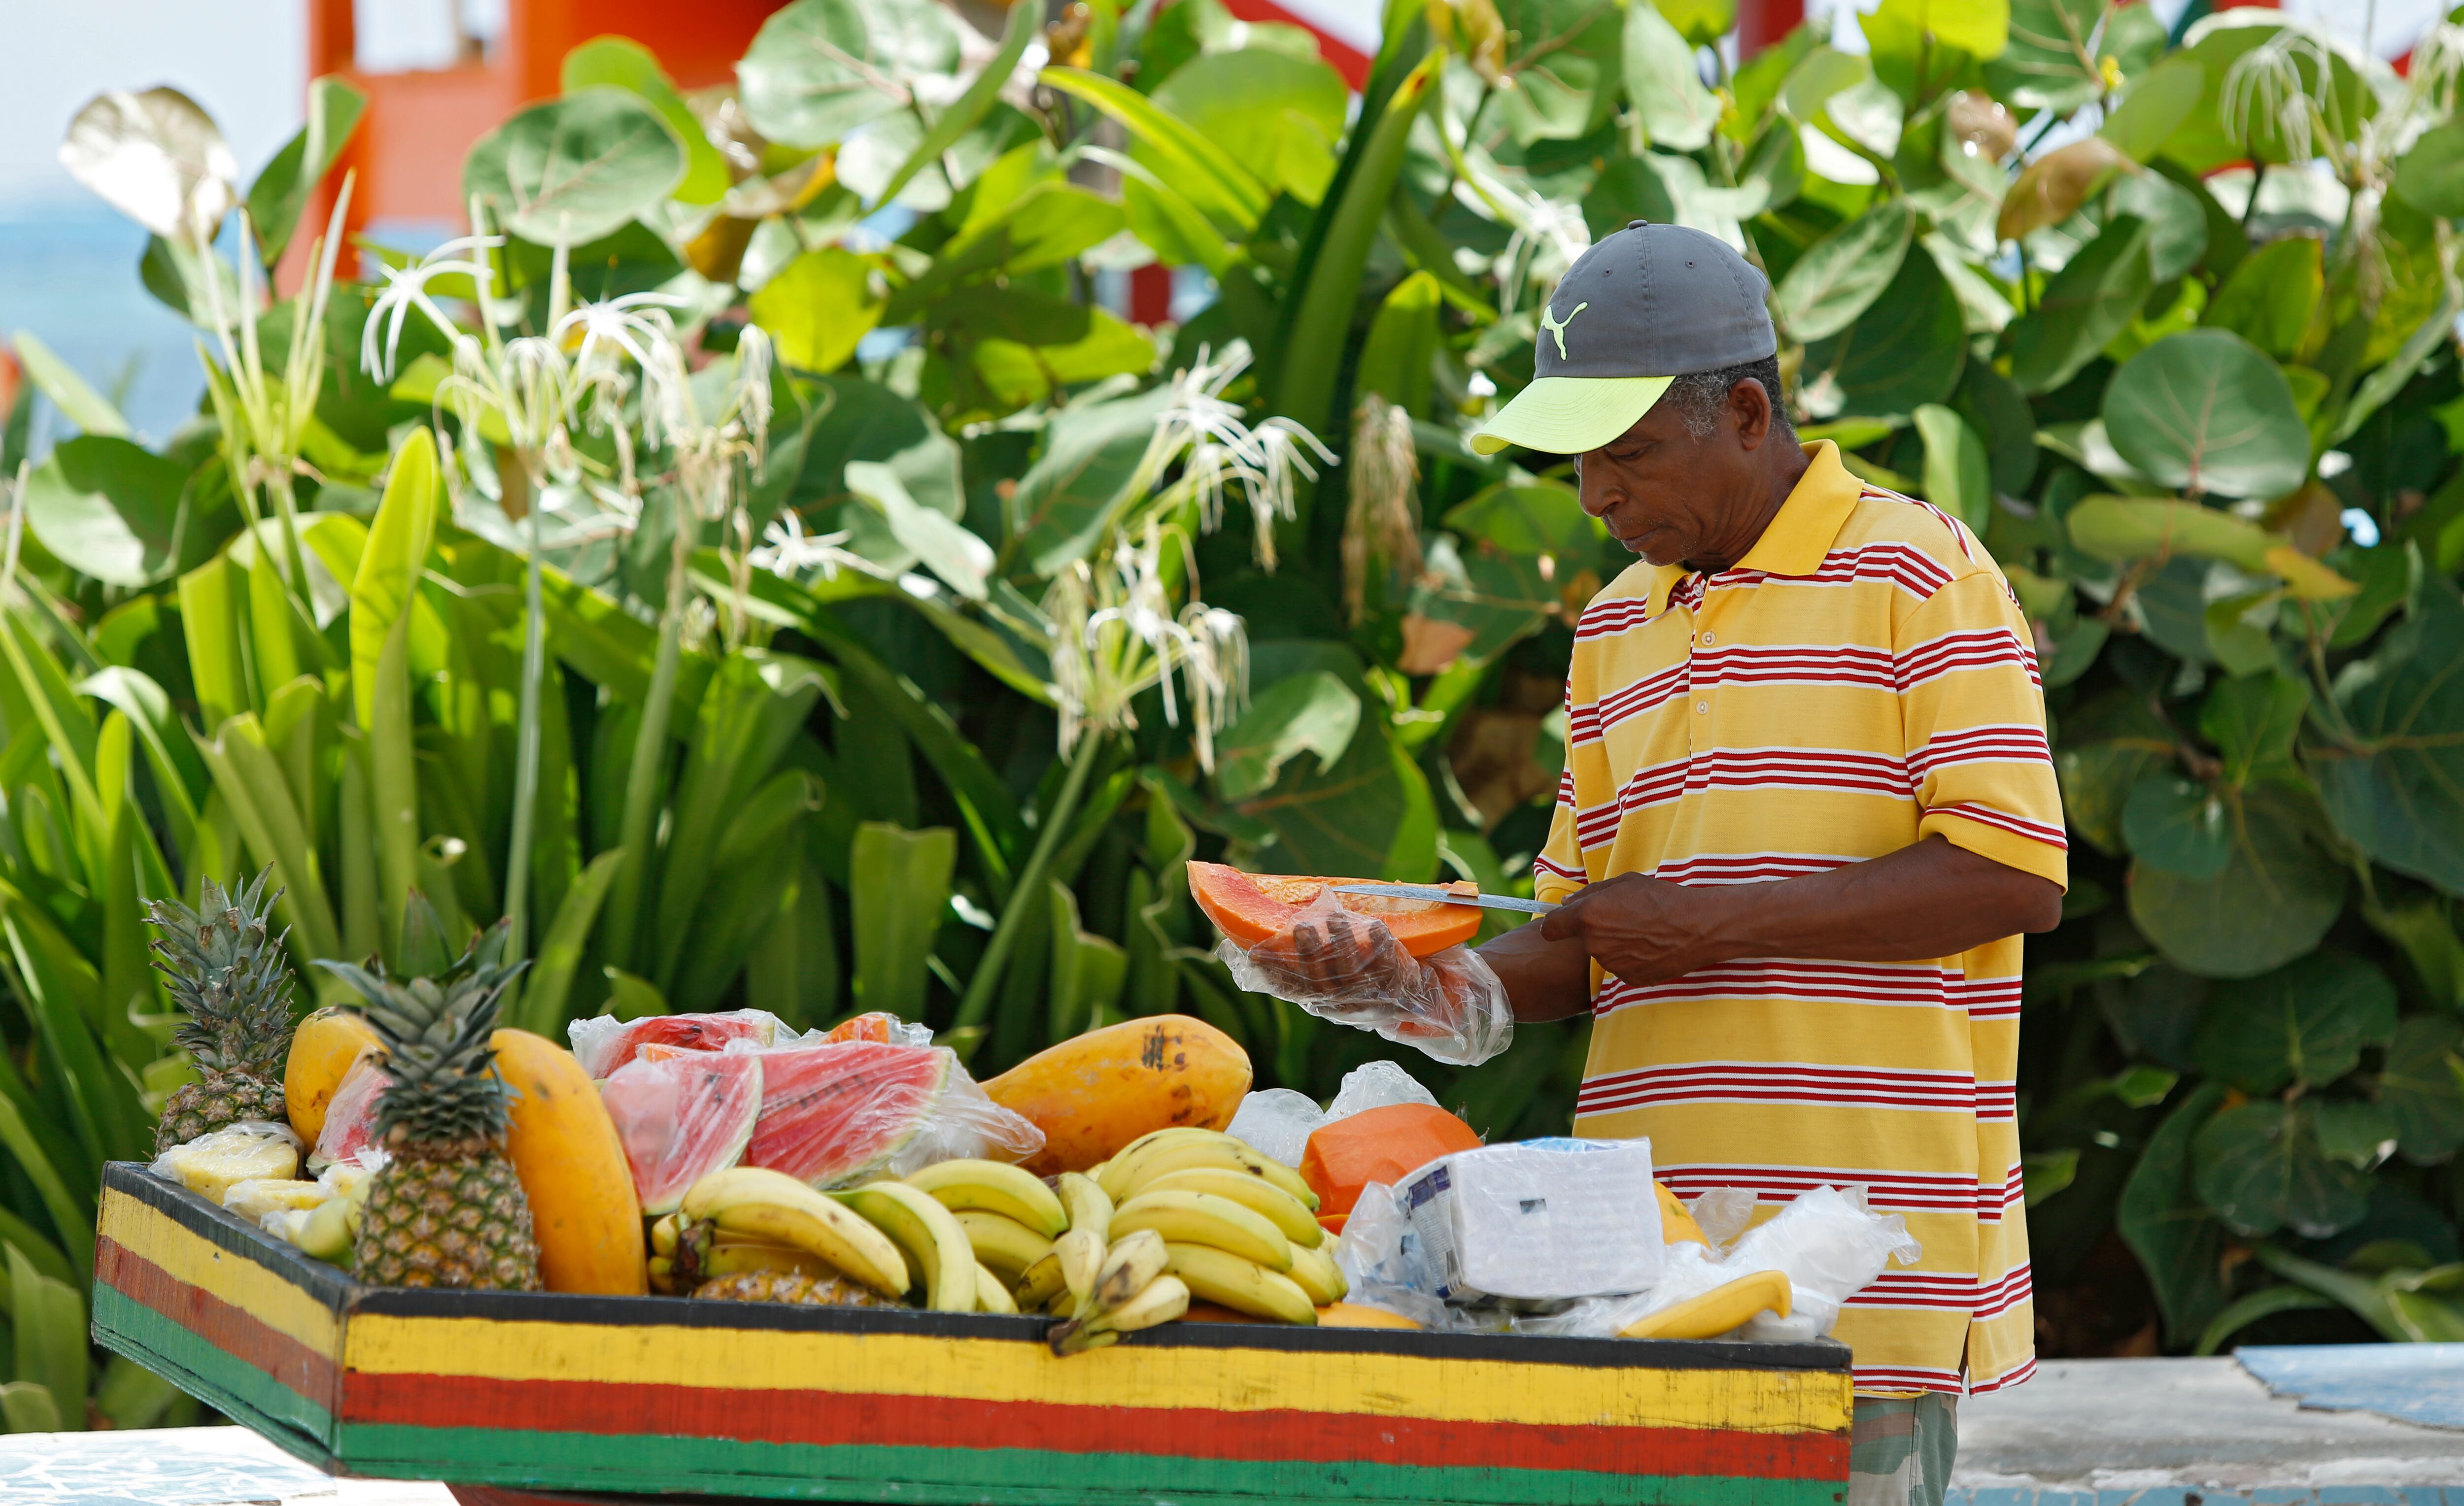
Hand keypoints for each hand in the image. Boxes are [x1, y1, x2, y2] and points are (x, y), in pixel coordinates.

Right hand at [1242, 906, 1421, 1004]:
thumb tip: (1257, 952)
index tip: (1260, 952)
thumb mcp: (1328, 974)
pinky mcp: (1394, 987)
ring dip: (1343, 943)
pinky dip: (1380, 946)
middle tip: (1302, 927)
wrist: (1409, 994)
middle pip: (1321, 981)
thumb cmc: (1358, 975)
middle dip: (1309, 953)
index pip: (1293, 988)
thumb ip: (1301, 963)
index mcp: (1321, 999)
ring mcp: (1369, 997)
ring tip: (1336, 918)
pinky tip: (1375, 926)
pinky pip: (1387, 967)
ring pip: (1352, 973)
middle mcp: (1342, 1003)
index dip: (1276, 973)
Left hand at [1538, 872, 1732, 987]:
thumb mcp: (1625, 882)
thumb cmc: (1662, 898)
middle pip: (1583, 939)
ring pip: (1603, 953)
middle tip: (1624, 919)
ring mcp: (1611, 964)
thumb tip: (1566, 903)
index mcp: (1589, 916)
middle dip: (1596, 930)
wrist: (1697, 927)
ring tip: (1642, 932)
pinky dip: (1630, 959)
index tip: (1561, 924)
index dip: (1555, 925)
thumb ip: (1590, 893)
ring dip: (1614, 945)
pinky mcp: (1628, 978)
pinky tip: (1650, 947)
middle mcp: (1595, 943)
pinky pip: (1621, 967)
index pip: (1551, 928)